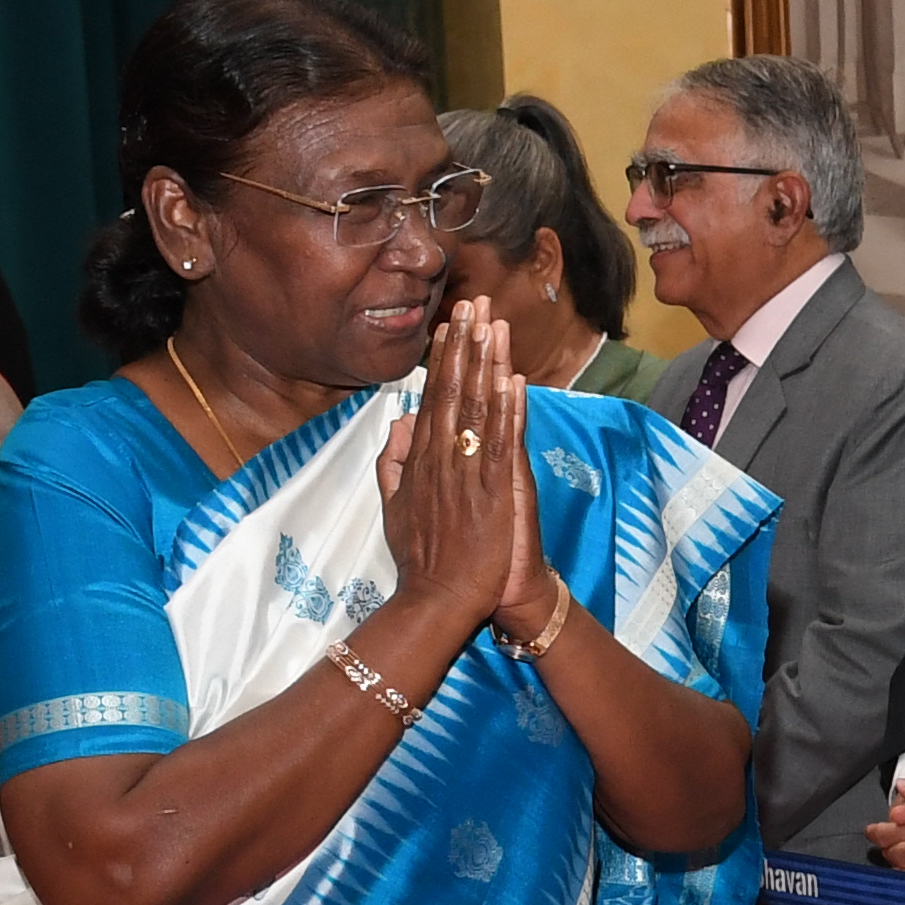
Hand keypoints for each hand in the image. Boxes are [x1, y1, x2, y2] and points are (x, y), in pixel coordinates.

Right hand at [376, 298, 534, 639]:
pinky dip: (506, 410)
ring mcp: (465, 473)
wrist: (438, 600)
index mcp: (419, 461)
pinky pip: (500, 442)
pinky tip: (512, 379)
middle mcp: (440, 458)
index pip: (432, 398)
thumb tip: (398, 423)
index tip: (451, 325)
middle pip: (451, 391)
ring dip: (485, 363)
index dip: (443, 359)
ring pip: (475, 407)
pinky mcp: (491, 492)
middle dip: (464, 346)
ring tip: (493, 324)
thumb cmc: (424, 560)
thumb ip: (393, 464)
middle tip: (473, 304)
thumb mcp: (394, 507)